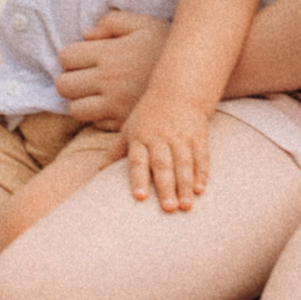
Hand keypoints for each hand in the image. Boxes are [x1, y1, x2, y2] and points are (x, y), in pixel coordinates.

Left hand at [53, 10, 171, 131]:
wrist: (195, 77)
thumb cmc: (168, 46)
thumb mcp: (143, 23)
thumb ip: (112, 22)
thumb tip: (86, 35)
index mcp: (108, 53)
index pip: (65, 57)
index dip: (70, 58)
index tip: (82, 59)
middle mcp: (107, 80)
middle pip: (63, 86)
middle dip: (69, 82)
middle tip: (83, 79)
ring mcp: (114, 104)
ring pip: (75, 110)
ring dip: (81, 102)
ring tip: (95, 95)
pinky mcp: (123, 122)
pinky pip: (95, 124)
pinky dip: (98, 118)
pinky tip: (113, 107)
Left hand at [123, 95, 211, 210]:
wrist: (178, 90)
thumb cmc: (149, 114)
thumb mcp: (130, 128)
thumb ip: (116, 151)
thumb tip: (98, 170)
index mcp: (141, 138)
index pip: (138, 160)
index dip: (139, 178)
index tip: (140, 197)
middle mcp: (160, 138)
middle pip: (163, 165)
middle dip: (166, 187)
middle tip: (168, 209)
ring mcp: (181, 137)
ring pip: (184, 164)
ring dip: (185, 185)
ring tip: (187, 206)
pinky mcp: (199, 136)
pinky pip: (201, 157)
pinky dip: (202, 174)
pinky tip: (201, 190)